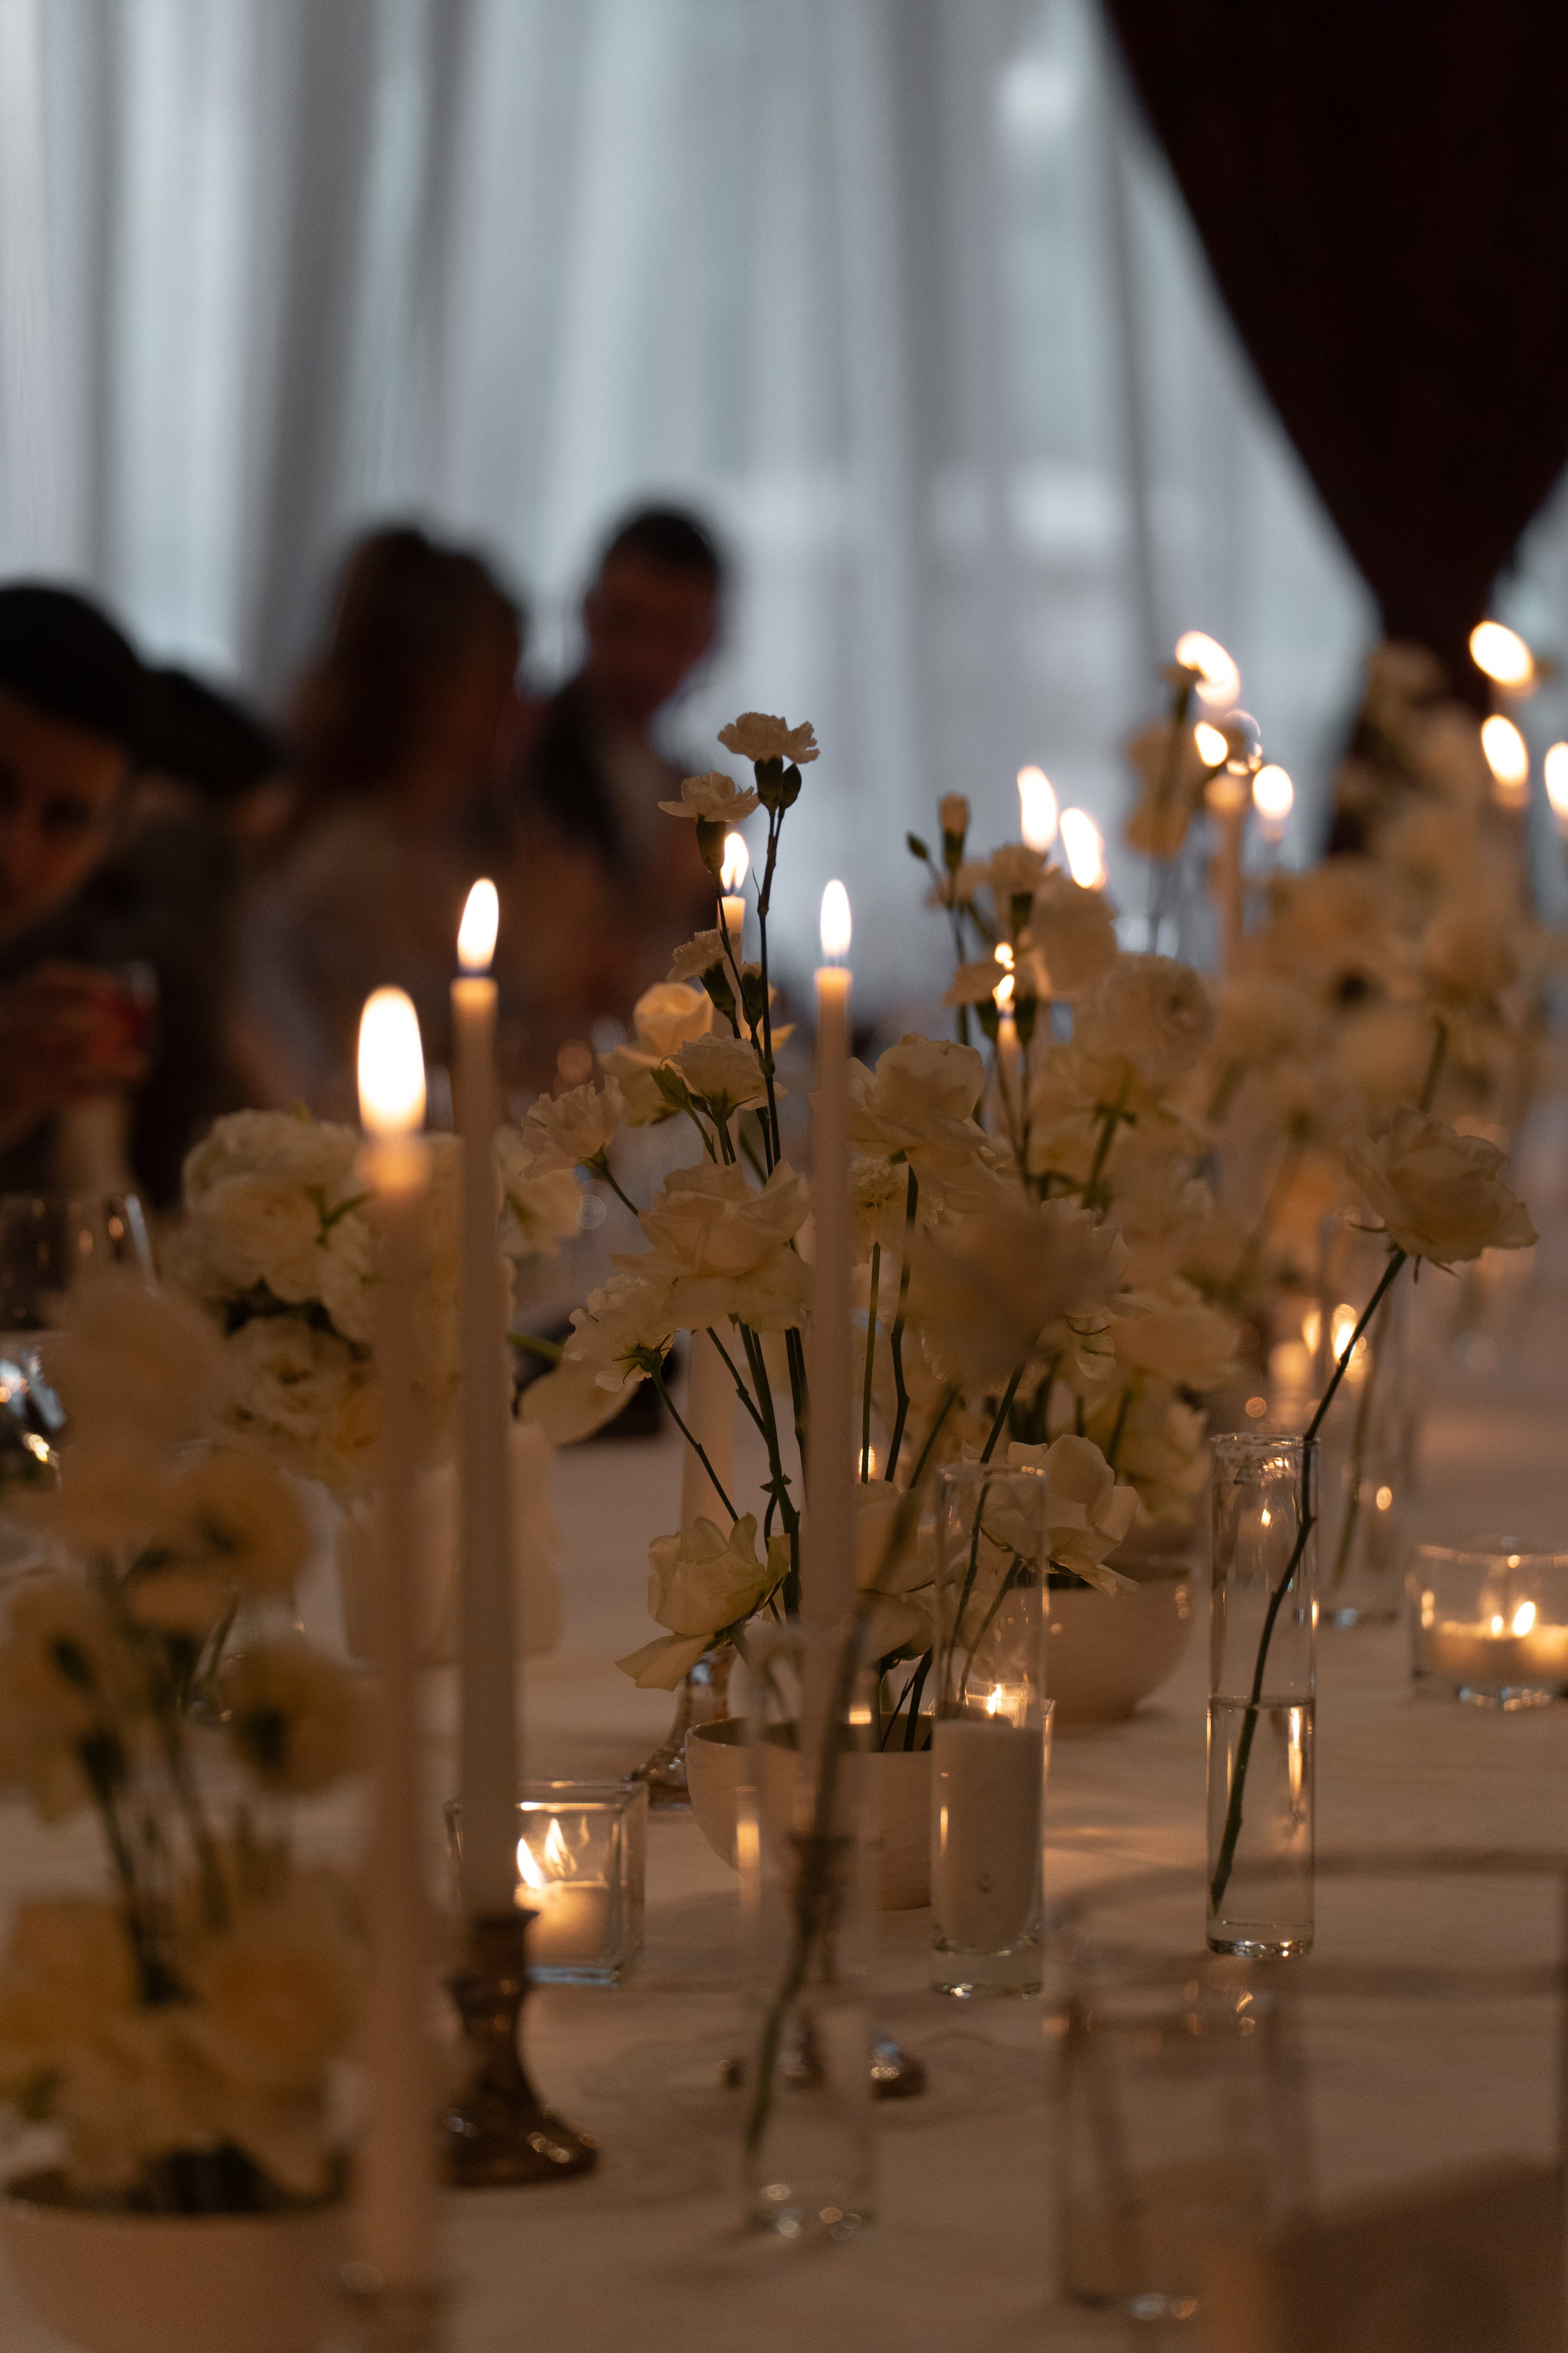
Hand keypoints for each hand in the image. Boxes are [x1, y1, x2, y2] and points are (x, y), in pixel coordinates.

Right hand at [0, 962, 150, 1121]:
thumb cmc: (15, 1067)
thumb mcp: (24, 1034)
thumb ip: (59, 1021)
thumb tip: (126, 1020)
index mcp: (8, 1003)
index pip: (45, 980)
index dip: (84, 980)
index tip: (114, 986)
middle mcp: (6, 1028)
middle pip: (55, 1018)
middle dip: (99, 1022)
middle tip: (128, 1029)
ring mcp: (10, 1062)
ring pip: (69, 1060)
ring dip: (111, 1063)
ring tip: (140, 1068)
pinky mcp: (18, 1094)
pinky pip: (65, 1092)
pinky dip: (92, 1090)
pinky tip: (111, 1091)